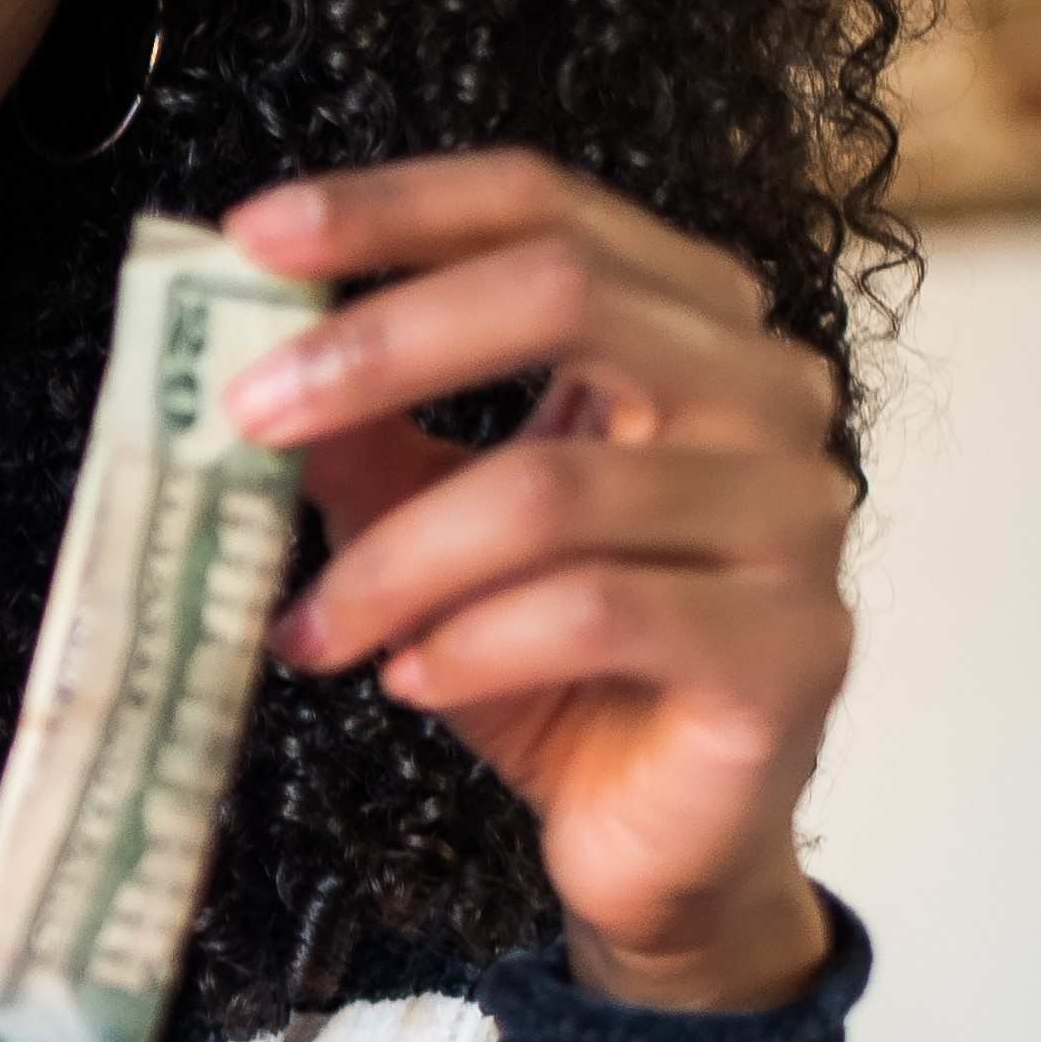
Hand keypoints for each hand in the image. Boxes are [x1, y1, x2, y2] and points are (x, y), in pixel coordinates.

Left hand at [220, 151, 848, 1011]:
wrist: (654, 836)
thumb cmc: (550, 659)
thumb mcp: (432, 521)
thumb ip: (363, 433)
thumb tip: (247, 357)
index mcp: (688, 324)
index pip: (545, 205)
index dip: (395, 206)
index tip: (253, 237)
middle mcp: (767, 392)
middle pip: (564, 294)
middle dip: (378, 346)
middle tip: (244, 414)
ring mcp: (795, 515)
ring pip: (553, 487)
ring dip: (394, 561)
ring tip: (309, 627)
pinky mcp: (791, 646)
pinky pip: (597, 612)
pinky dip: (472, 643)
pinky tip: (410, 676)